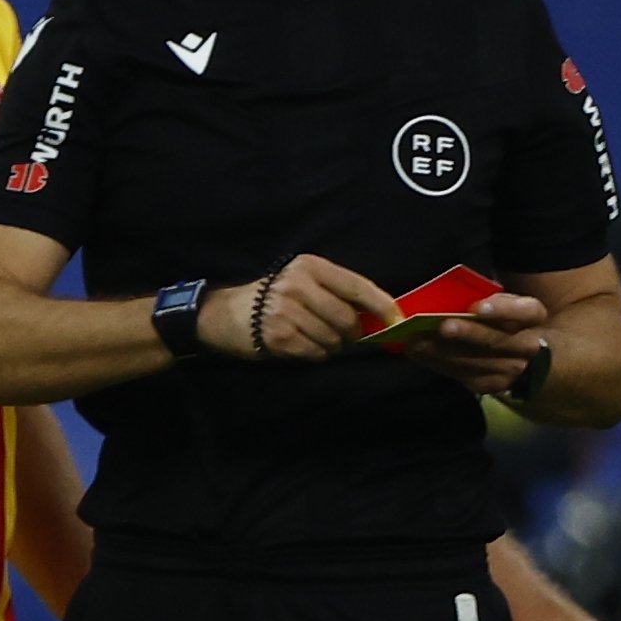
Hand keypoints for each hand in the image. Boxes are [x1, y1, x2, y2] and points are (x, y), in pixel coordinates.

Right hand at [197, 254, 399, 361]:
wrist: (223, 314)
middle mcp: (298, 285)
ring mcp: (287, 311)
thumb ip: (336, 291)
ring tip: (314, 337)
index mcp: (309, 266)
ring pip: (334, 339)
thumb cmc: (272, 298)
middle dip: (351, 334)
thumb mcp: (302, 281)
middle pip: (347, 319)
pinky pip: (316, 353)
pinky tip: (302, 345)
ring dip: (332, 346)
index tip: (397, 320)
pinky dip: (316, 354)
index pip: (357, 285)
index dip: (382, 305)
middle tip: (340, 334)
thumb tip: (378, 314)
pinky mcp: (279, 336)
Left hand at [412, 288, 552, 395]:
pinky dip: (438, 363)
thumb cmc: (506, 319)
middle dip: (468, 334)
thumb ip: (486, 301)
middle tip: (441, 326)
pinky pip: (463, 375)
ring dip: (443, 352)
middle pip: (498, 341)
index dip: (503, 309)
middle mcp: (528, 347)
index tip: (477, 306)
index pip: (526, 311)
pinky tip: (418, 354)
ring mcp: (512, 371)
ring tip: (417, 341)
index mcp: (533, 317)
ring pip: (477, 362)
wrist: (528, 354)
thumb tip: (449, 300)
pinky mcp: (492, 385)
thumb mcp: (504, 304)